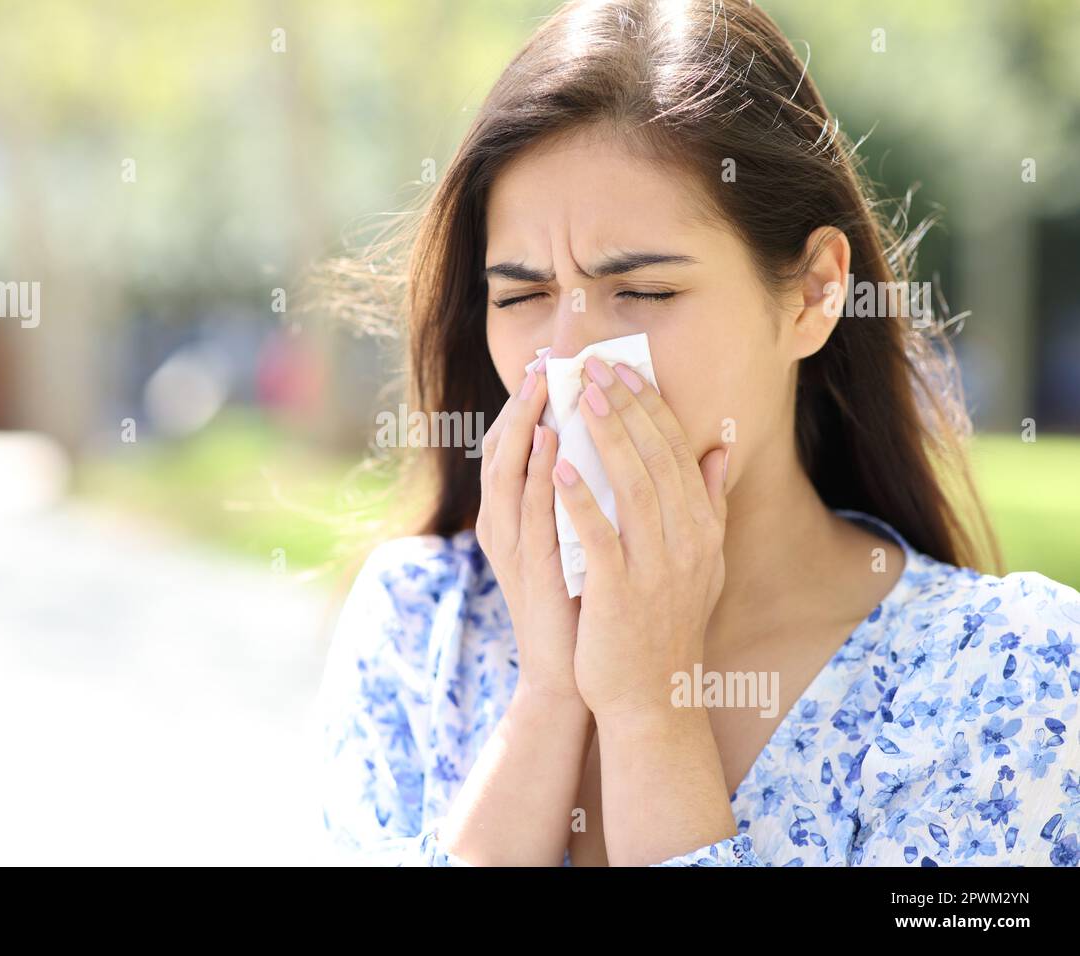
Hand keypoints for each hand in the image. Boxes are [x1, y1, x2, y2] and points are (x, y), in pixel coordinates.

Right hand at [476, 356, 582, 702]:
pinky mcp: (528, 567)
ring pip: (508, 471)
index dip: (532, 402)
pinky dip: (535, 472)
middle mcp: (505, 525)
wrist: (576, 675)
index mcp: (519, 516)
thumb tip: (618, 450)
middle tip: (543, 356)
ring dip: (522, 423)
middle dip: (523, 400)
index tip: (555, 361)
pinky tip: (548, 439)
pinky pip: (528, 511)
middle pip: (504, 447)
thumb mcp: (588, 542)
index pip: (519, 445)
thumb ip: (593, 498)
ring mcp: (512, 546)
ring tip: (541, 380)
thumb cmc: (586, 606)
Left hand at [553, 356, 728, 720]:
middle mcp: (686, 541)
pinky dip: (580, 499)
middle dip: (623, 406)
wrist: (652, 697)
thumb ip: (709, 504)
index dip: (651, 408)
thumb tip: (719, 449)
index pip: (678, 453)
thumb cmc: (667, 625)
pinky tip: (559, 465)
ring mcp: (655, 566)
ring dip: (604, 436)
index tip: (625, 371)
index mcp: (701, 529)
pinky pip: (599, 536)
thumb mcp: (702, 563)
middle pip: (655, 458)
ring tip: (576, 395)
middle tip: (593, 365)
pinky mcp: (620, 592)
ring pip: (632, 486)